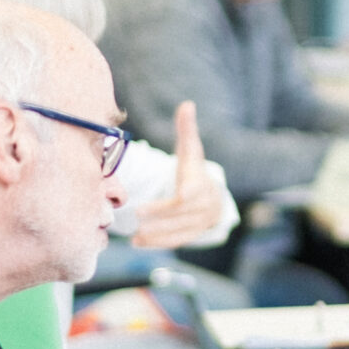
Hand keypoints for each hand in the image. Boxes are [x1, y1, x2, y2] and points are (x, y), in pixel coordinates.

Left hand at [130, 102, 225, 248]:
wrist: (214, 197)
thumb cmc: (195, 170)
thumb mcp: (191, 150)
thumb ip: (186, 130)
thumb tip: (187, 104)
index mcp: (201, 183)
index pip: (188, 194)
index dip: (172, 200)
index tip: (153, 205)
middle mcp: (205, 204)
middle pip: (181, 214)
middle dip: (159, 218)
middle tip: (135, 217)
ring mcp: (201, 222)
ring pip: (179, 231)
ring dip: (156, 235)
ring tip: (134, 237)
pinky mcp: (195, 234)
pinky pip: (177, 241)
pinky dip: (158, 243)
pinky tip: (138, 243)